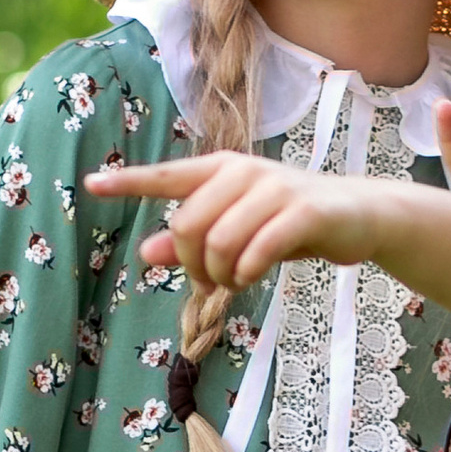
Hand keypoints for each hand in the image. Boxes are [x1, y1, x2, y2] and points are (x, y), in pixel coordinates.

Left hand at [84, 149, 392, 293]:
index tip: (91, 184)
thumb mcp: (239, 232)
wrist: (359, 215)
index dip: (129, 182)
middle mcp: (243, 172)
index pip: (168, 176)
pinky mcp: (302, 212)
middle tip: (211, 280)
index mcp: (222, 171)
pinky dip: (247, 273)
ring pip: (218, 242)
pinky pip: (256, 250)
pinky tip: (251, 277)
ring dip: (220, 275)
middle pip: (187, 226)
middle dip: (192, 264)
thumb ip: (194, 241)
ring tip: (235, 280)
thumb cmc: (291, 223)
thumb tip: (147, 251)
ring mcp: (274, 189)